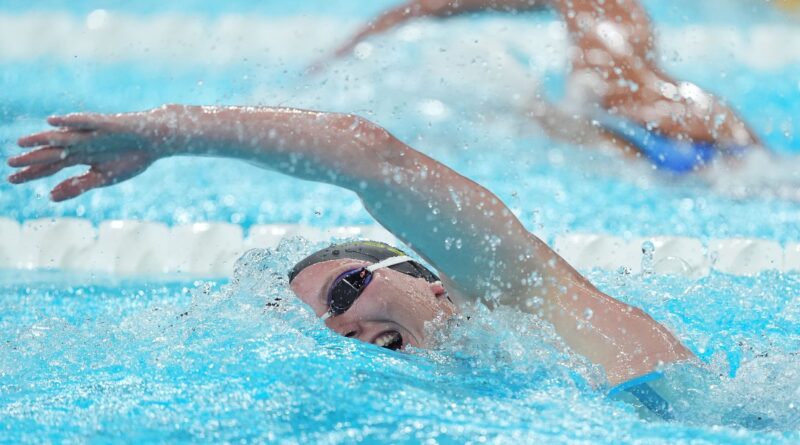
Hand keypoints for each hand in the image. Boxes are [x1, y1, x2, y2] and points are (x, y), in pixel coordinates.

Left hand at [8, 108, 177, 200]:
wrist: (156, 141)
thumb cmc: (132, 158)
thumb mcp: (103, 178)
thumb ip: (78, 186)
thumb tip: (50, 196)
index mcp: (80, 157)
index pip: (51, 166)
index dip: (32, 173)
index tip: (11, 180)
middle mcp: (81, 144)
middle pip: (52, 152)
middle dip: (32, 158)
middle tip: (10, 164)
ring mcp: (91, 133)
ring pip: (63, 137)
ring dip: (43, 139)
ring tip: (23, 142)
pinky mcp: (105, 124)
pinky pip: (84, 122)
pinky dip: (68, 121)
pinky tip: (52, 122)